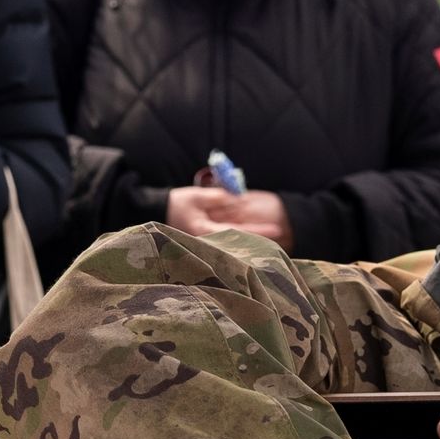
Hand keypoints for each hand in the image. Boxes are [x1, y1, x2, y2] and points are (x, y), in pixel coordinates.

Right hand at [166, 188, 294, 248]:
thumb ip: (218, 198)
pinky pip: (228, 236)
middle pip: (239, 239)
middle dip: (259, 237)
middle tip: (282, 234)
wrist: (157, 212)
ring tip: (273, 235)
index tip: (277, 230)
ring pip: (235, 239)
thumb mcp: (196, 196)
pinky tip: (253, 233)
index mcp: (205, 231)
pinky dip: (240, 233)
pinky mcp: (208, 238)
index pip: (238, 231)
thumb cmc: (176, 203)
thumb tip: (239, 199)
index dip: (258, 230)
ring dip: (251, 236)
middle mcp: (208, 241)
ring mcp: (208, 242)